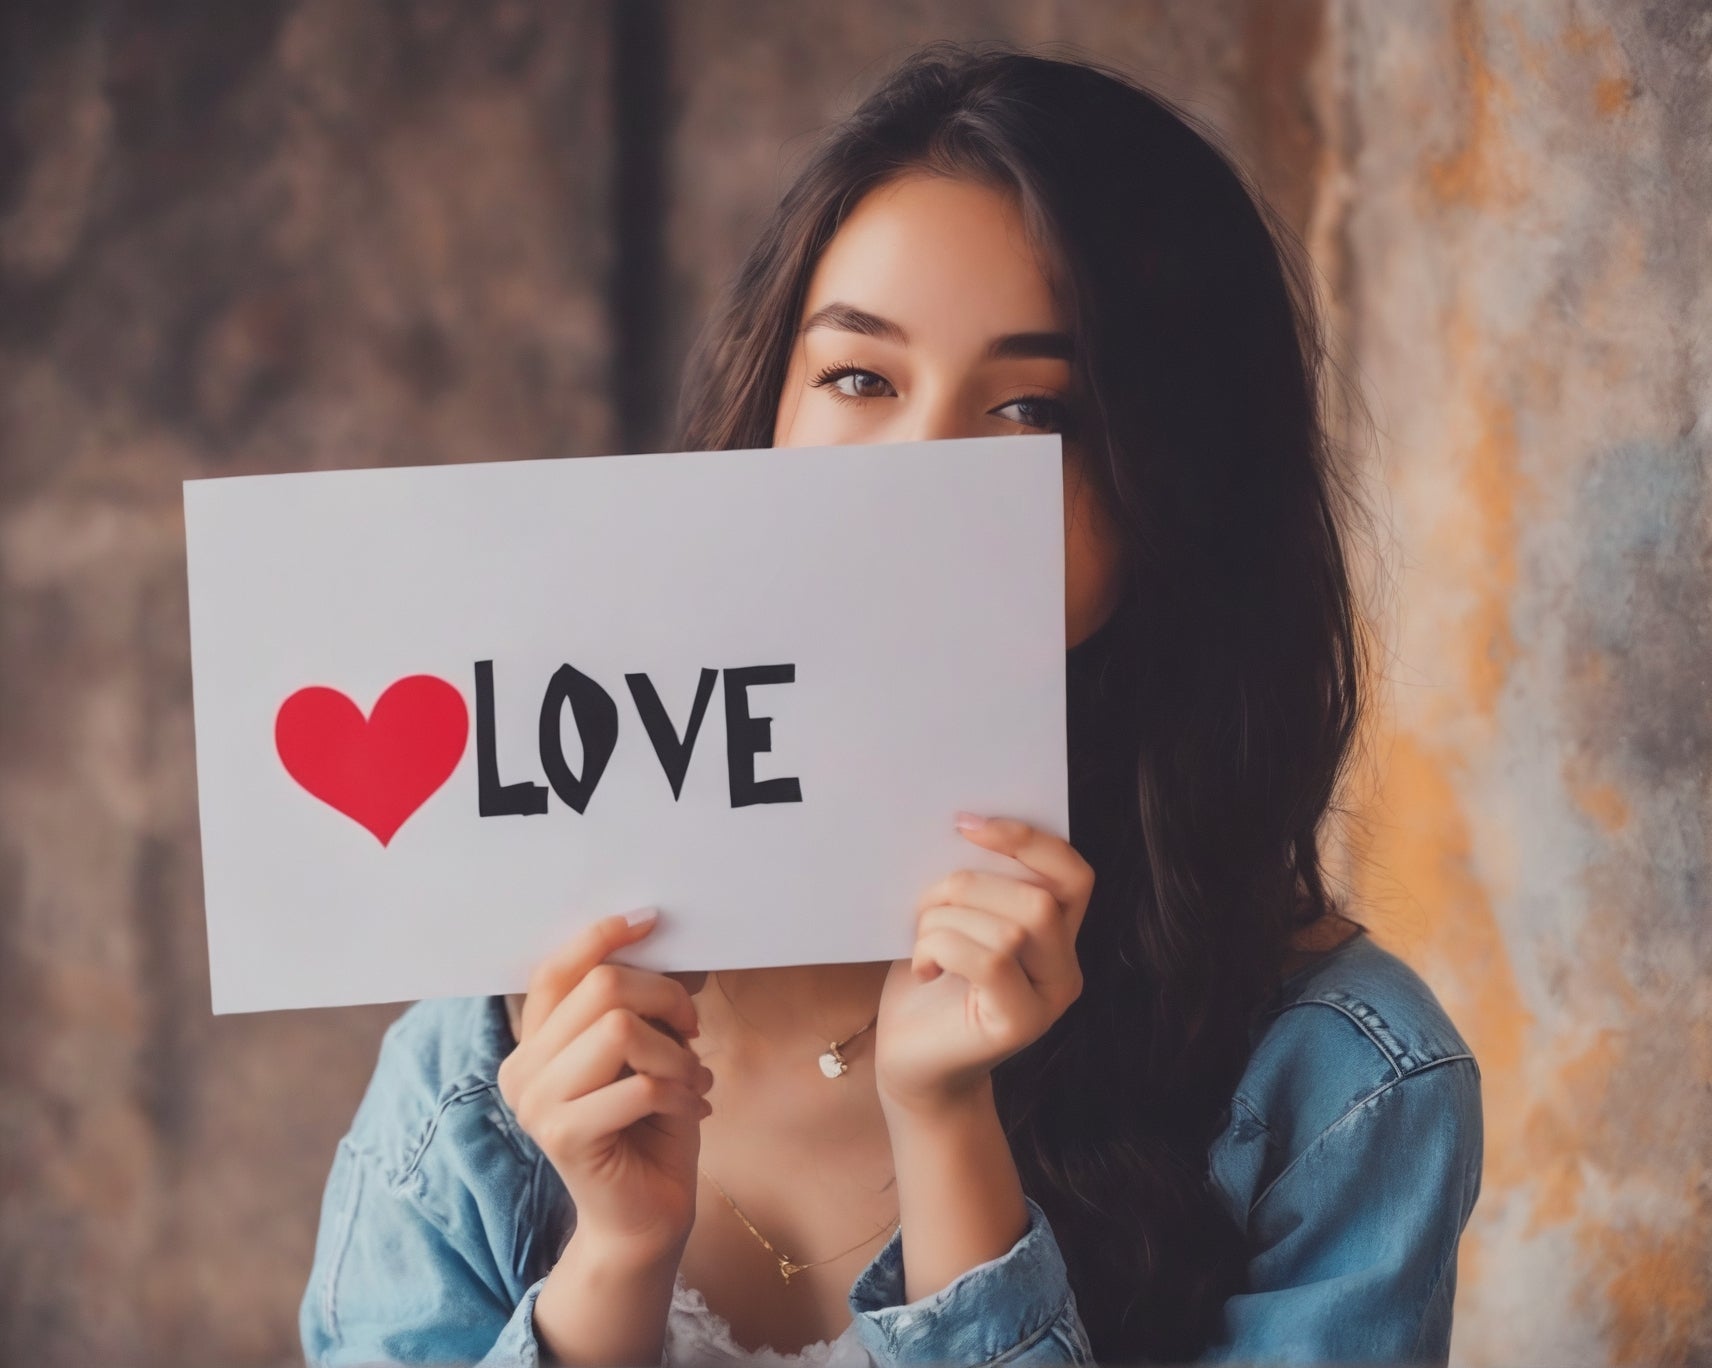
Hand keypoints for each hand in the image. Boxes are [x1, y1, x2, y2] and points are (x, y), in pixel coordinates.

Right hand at [496, 910, 711, 1264]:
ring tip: (691, 1079)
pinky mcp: (563, 1136)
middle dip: (663, 997)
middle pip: (600, 988)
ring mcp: (537, 1104)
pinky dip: (681, 1091)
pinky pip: (641, 1084)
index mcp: (534, 1044)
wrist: (645, 1215)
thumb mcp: (646, 1052)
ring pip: (621, 1029)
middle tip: (690, 1030)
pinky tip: (691, 1109)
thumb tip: (667, 943)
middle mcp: (523, 1069)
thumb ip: (638, 1006)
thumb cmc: (650, 1127)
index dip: (602, 937)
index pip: (557, 970)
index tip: (650, 920)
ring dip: (674, 1052)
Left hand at [875, 814, 1091, 1116]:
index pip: (1073, 874)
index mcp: (1059, 934)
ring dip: (945, 922)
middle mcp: (1065, 969)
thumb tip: (960, 829)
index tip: (965, 823)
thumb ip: (975, 886)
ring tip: (922, 942)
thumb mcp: (955, 920)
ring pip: (1011, 928)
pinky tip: (924, 968)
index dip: (1027, 841)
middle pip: (1038, 898)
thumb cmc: (930, 984)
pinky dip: (942, 949)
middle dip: (967, 886)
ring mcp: (1046, 1001)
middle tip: (924, 905)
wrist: (912, 1066)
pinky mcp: (1018, 1025)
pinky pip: (990, 960)